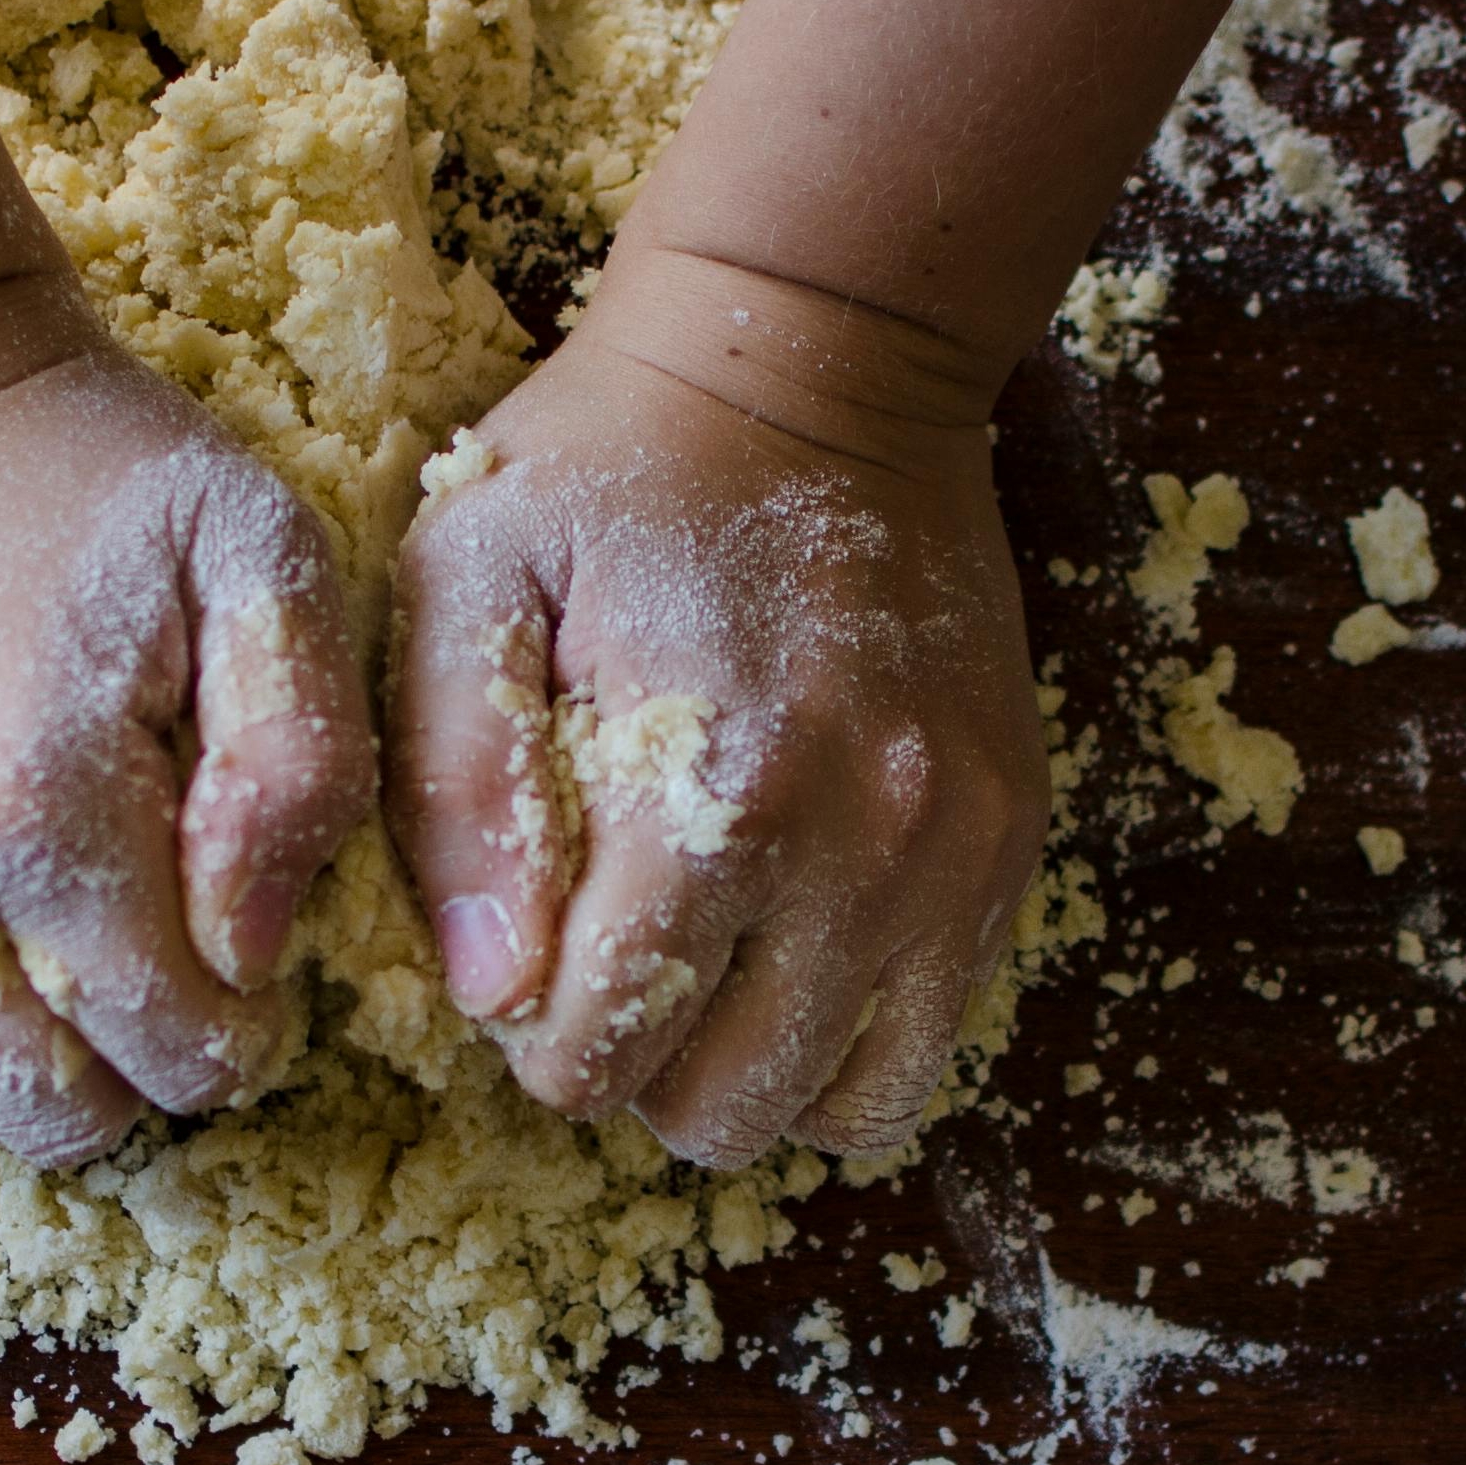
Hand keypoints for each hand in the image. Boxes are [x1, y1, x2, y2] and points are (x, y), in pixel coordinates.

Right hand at [0, 280, 374, 1166]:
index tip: (241, 973)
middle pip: (42, 1115)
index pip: (173, 1050)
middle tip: (149, 986)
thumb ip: (301, 767)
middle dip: (128, 1081)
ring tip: (46, 988)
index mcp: (30, 805)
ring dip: (4, 1089)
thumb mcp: (262, 563)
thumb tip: (250, 955)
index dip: (236, 1038)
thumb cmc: (89, 476)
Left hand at [386, 249, 1048, 1169]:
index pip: (604, 1054)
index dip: (534, 1037)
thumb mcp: (470, 579)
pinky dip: (846, 1037)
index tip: (523, 957)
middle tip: (601, 966)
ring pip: (849, 1106)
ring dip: (749, 1075)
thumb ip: (458, 793)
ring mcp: (954, 854)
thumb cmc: (611, 466)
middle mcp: (862, 849)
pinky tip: (781, 948)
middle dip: (636, 1070)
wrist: (822, 357)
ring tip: (695, 974)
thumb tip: (491, 989)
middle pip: (725, 1108)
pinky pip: (932, 1037)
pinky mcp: (1007, 840)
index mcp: (716, 793)